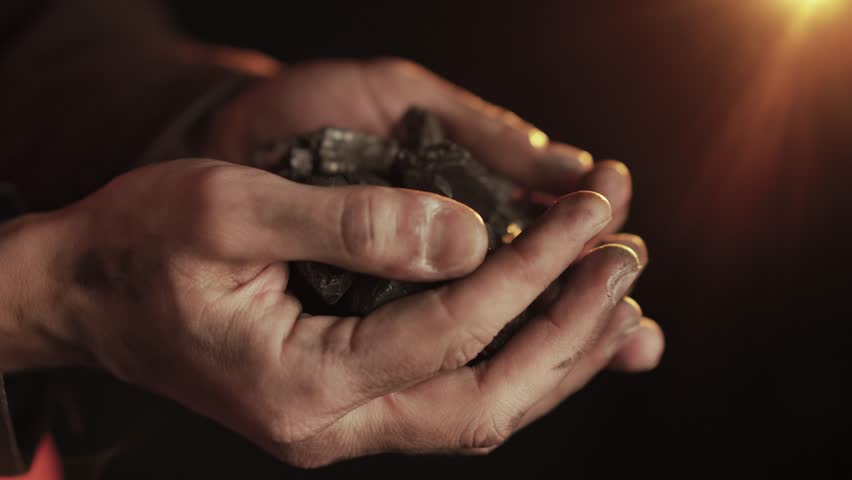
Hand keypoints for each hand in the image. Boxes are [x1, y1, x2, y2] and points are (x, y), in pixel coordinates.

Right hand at [1, 157, 655, 466]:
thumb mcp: (230, 210)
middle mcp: (328, 426)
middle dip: (571, 325)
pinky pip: (454, 396)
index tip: (589, 214)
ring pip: (481, 410)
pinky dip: (518, 363)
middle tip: (628, 255)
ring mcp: (340, 425)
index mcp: (298, 384)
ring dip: (560, 356)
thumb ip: (352, 224)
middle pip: (487, 396)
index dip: (530, 269)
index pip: (451, 329)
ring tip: (625, 302)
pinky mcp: (346, 404)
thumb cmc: (140, 247)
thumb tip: (468, 235)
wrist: (85, 295)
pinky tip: (562, 332)